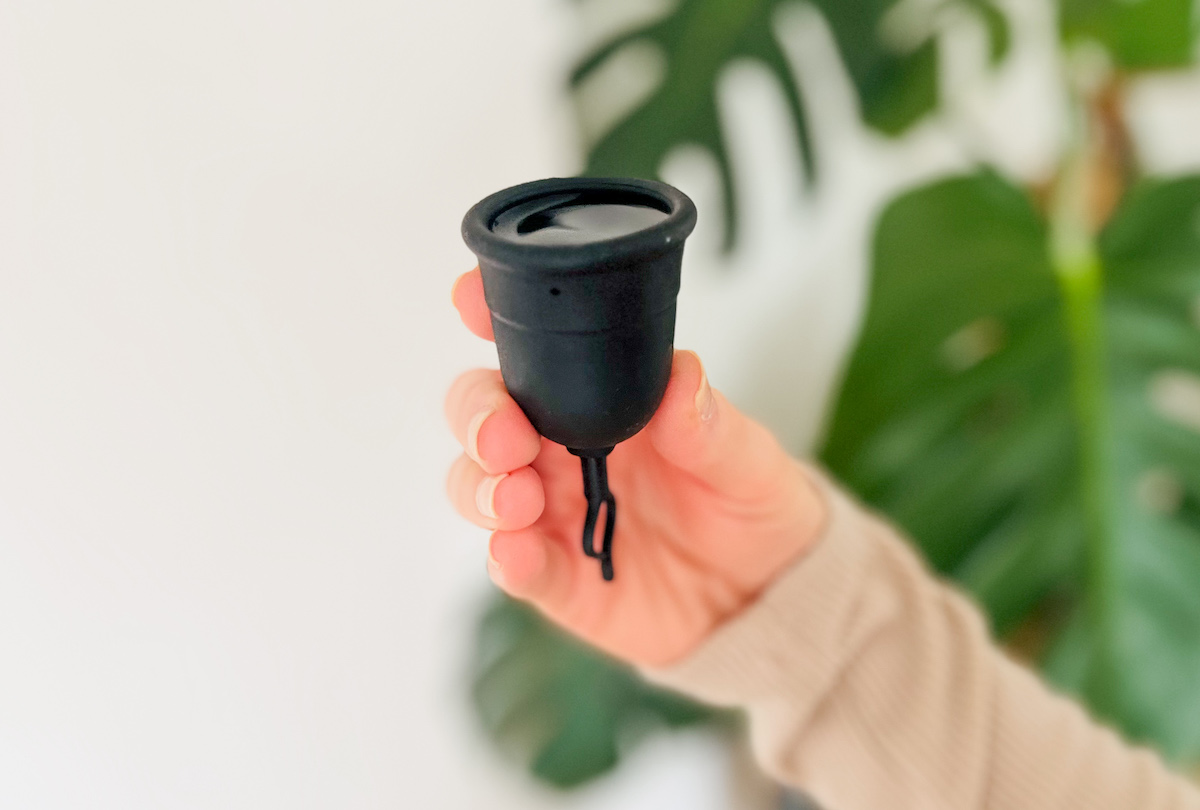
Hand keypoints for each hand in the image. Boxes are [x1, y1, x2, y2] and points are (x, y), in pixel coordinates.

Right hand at [445, 268, 826, 666]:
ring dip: (480, 486)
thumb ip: (711, 425)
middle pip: (484, 414)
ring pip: (477, 486)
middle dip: (478, 416)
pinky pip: (512, 564)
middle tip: (505, 437)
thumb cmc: (748, 507)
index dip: (492, 320)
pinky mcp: (556, 576)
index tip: (471, 302)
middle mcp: (561, 451)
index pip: (534, 352)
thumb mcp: (749, 460)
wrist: (765, 595)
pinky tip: (517, 552)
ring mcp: (551, 513)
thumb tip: (683, 376)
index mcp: (603, 402)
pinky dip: (505, 557)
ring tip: (515, 499)